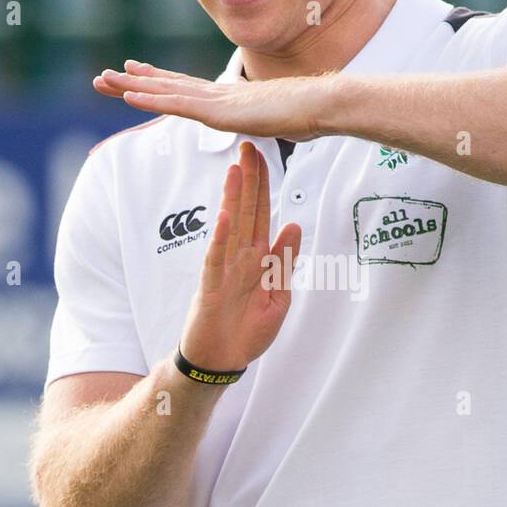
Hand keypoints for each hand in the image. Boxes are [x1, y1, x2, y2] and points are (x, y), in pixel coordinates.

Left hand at [93, 60, 325, 142]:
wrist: (321, 105)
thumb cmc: (308, 113)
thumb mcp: (281, 121)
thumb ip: (272, 121)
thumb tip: (283, 123)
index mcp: (228, 99)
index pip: (184, 88)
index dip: (157, 80)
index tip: (134, 71)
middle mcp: (217, 95)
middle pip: (167, 86)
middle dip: (133, 81)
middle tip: (103, 75)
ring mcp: (216, 102)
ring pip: (165, 92)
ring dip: (132, 87)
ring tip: (103, 80)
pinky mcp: (219, 112)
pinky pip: (176, 106)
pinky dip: (150, 99)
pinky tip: (128, 96)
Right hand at [178, 141, 301, 373]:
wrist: (222, 360)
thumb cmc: (248, 330)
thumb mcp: (279, 296)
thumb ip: (285, 261)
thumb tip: (295, 225)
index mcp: (258, 258)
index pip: (261, 213)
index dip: (263, 186)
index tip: (264, 156)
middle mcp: (240, 257)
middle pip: (245, 211)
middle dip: (248, 180)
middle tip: (248, 146)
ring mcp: (224, 269)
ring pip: (230, 227)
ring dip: (233, 198)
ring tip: (236, 169)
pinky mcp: (211, 287)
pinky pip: (216, 259)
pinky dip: (220, 239)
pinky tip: (224, 217)